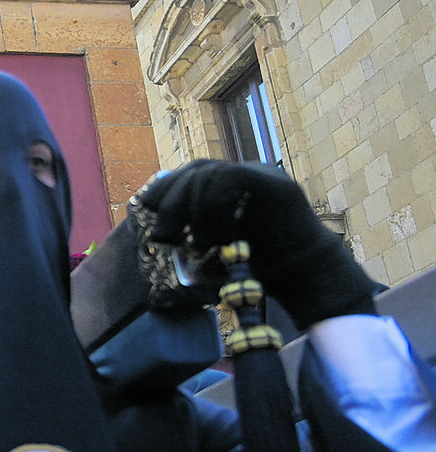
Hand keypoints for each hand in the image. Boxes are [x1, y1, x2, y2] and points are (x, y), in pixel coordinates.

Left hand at [137, 159, 377, 327]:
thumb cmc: (260, 272)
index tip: (146, 208)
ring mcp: (264, 176)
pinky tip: (215, 239)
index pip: (191, 173)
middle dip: (171, 201)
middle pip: (196, 170)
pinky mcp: (276, 185)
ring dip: (192, 212)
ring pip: (209, 174)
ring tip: (199, 246)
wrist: (305, 281)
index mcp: (232, 188)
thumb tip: (156, 231)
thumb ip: (191, 233)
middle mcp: (247, 175)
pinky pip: (230, 179)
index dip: (165, 187)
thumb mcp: (213, 250)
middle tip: (165, 236)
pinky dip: (213, 210)